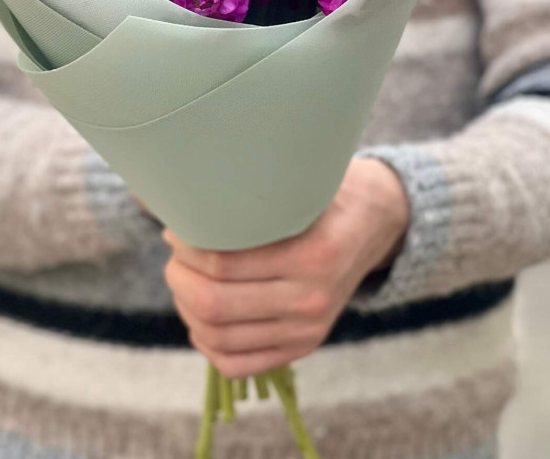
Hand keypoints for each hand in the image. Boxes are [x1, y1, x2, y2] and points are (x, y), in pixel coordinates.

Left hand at [163, 157, 408, 378]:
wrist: (375, 222)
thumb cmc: (326, 193)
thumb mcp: (298, 185)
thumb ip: (248, 195)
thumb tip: (182, 194)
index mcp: (311, 253)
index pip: (223, 263)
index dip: (187, 247)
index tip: (175, 229)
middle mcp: (311, 298)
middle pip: (215, 304)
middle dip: (179, 278)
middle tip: (174, 256)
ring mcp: (308, 329)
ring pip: (218, 336)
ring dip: (186, 308)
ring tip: (184, 280)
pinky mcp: (303, 346)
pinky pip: (238, 365)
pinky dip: (206, 344)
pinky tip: (199, 317)